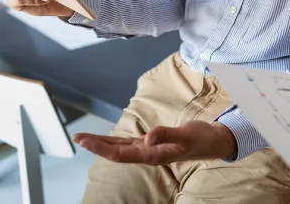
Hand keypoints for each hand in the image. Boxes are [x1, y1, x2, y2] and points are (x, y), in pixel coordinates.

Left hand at [73, 121, 236, 164]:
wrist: (213, 142)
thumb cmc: (200, 138)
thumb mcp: (186, 135)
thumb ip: (167, 135)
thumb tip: (146, 137)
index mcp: (152, 154)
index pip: (119, 153)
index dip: (100, 148)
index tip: (84, 141)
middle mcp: (147, 154)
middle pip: (115, 152)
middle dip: (95, 145)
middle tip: (77, 137)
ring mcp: (148, 150)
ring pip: (119, 148)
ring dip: (102, 144)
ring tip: (85, 138)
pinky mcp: (152, 144)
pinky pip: (128, 144)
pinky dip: (114, 141)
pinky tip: (107, 140)